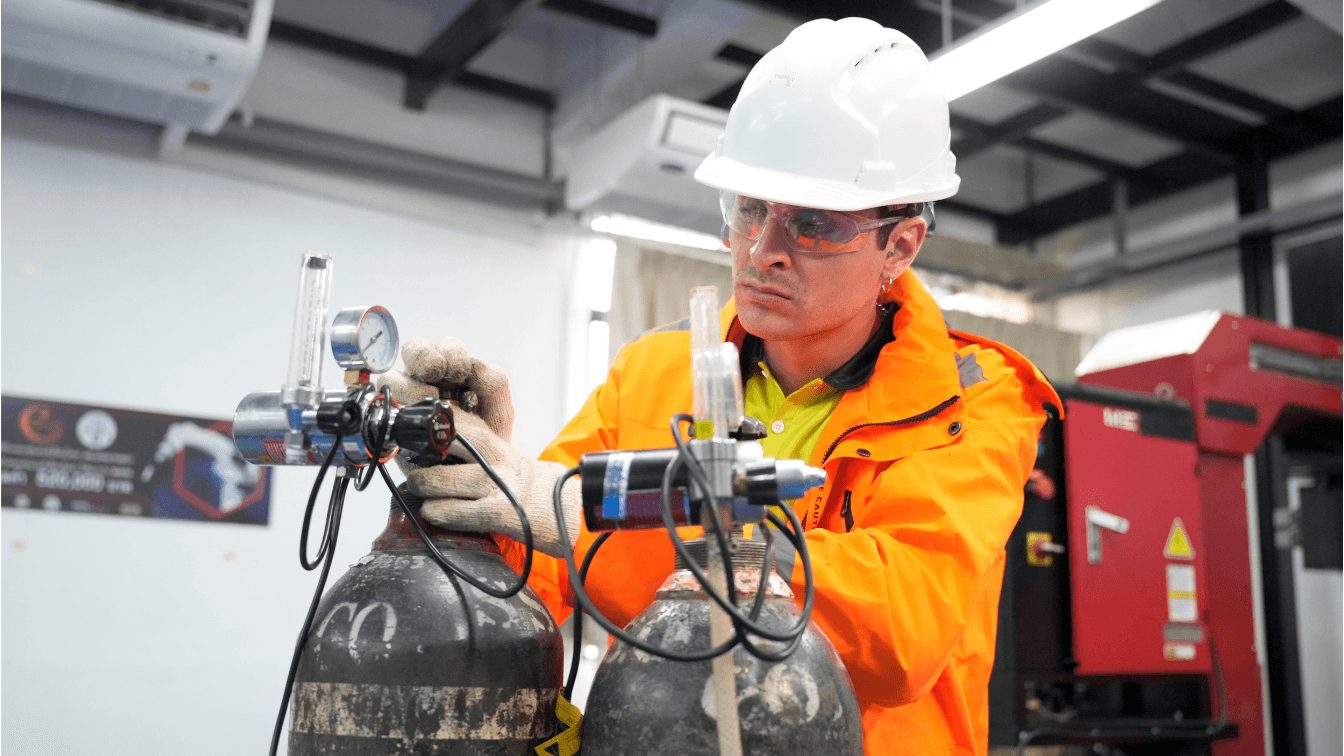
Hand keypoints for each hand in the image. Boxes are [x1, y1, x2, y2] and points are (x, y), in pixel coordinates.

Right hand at [379, 337, 513, 440]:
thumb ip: (493, 383)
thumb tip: (473, 365)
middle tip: (437, 374)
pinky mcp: (393, 421)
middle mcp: (426, 380)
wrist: (476, 471)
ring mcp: (406, 399)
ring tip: (430, 406)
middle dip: (424, 357)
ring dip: (410, 387)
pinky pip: (382, 407)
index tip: (460, 371)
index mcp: (453, 372)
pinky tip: (415, 422)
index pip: (446, 348)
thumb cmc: (486, 439)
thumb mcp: (498, 410)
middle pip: (412, 350)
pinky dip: (395, 409)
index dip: (451, 354)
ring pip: (393, 377)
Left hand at [410, 411, 580, 557]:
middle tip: (409, 463)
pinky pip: (461, 512)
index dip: (430, 425)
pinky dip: (440, 512)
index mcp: (498, 443)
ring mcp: (499, 486)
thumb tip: (435, 448)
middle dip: (421, 453)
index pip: (458, 423)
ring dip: (425, 485)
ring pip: (447, 480)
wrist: (573, 511)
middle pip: (449, 443)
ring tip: (418, 489)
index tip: (410, 430)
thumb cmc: (536, 487)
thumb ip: (479, 450)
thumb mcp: (509, 457)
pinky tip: (432, 512)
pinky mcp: (502, 513)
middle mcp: (498, 460)